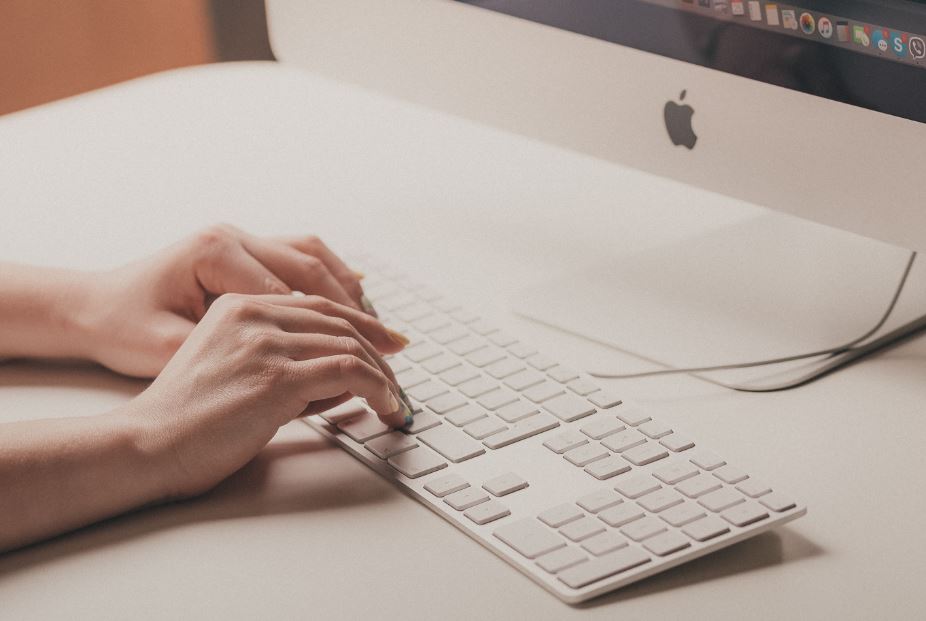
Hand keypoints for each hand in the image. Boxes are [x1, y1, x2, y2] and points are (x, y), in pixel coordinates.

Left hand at [76, 224, 381, 376]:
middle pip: (313, 267)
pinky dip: (332, 275)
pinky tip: (354, 297)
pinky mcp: (244, 248)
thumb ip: (232, 354)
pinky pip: (301, 254)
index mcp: (215, 253)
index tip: (363, 361)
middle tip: (393, 343)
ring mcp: (240, 237)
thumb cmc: (122, 327)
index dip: (333, 329)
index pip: (291, 291)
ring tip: (379, 325)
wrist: (92, 305)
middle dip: (357, 308)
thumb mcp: (168, 348)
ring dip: (350, 289)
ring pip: (314, 254)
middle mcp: (233, 236)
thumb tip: (289, 373)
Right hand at [129, 293, 411, 499]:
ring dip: (382, 374)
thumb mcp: (233, 371)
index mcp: (239, 306)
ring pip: (349, 344)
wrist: (148, 444)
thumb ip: (283, 362)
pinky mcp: (276, 377)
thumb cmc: (187, 419)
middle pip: (339, 321)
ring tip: (394, 400)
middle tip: (399, 374)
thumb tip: (343, 379)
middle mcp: (253, 315)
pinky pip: (347, 371)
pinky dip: (377, 387)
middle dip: (379, 348)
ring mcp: (265, 343)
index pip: (318, 306)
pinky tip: (385, 405)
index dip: (360, 322)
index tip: (387, 341)